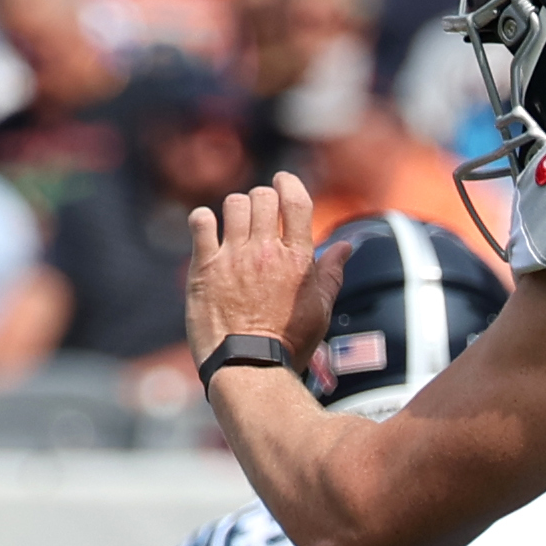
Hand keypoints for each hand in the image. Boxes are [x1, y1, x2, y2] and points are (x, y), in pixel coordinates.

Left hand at [180, 172, 346, 371]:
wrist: (249, 366)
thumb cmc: (288, 343)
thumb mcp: (320, 309)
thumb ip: (331, 272)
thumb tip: (345, 246)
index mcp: (298, 257)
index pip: (296, 200)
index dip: (288, 182)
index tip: (281, 179)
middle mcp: (266, 251)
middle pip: (263, 197)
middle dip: (261, 198)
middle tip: (257, 213)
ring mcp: (233, 258)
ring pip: (233, 205)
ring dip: (235, 208)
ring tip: (233, 224)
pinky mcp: (204, 269)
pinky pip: (200, 223)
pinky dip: (203, 220)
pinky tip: (206, 229)